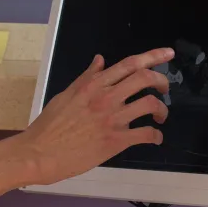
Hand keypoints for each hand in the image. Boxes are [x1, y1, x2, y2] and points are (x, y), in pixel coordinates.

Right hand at [20, 49, 173, 185]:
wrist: (39, 152)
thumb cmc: (49, 125)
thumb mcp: (66, 94)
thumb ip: (87, 77)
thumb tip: (100, 60)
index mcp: (94, 85)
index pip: (129, 64)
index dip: (153, 56)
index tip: (168, 53)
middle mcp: (106, 97)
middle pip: (145, 79)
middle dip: (162, 81)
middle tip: (164, 89)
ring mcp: (112, 119)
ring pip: (150, 104)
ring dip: (161, 110)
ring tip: (159, 117)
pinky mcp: (116, 141)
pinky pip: (146, 134)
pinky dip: (156, 135)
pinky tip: (154, 138)